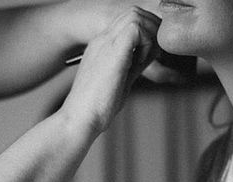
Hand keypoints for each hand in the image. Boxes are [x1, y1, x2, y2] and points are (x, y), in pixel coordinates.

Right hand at [59, 8, 160, 134]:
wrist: (79, 118)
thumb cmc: (96, 108)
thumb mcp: (119, 82)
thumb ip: (133, 67)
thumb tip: (147, 60)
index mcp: (103, 45)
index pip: (130, 21)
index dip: (147, 32)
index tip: (151, 56)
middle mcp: (103, 39)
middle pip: (134, 12)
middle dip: (152, 29)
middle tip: (154, 55)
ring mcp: (106, 43)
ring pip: (136, 15)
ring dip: (149, 35)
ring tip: (145, 60)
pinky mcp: (113, 52)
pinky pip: (137, 28)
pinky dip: (146, 43)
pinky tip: (140, 64)